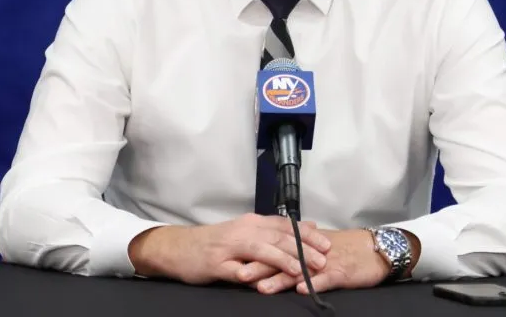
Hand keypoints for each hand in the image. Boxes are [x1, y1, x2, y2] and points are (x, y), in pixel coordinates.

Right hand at [127, 213, 330, 285]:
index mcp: (252, 222)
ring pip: (262, 250)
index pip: (285, 225)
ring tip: (302, 269)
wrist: (179, 247)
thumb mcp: (245, 232)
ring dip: (284, 260)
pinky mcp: (217, 264)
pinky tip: (267, 283)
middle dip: (303, 248)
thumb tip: (304, 229)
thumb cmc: (215, 242)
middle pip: (278, 237)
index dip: (307, 234)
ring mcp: (230, 247)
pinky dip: (255, 276)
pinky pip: (239, 270)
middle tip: (323, 259)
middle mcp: (243, 230)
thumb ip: (271, 232)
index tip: (326, 243)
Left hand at [250, 228, 390, 294]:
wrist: (376, 248)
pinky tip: (300, 290)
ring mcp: (326, 262)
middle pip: (282, 258)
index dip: (256, 254)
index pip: (275, 247)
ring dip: (280, 279)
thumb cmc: (346, 248)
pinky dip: (313, 283)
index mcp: (304, 243)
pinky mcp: (341, 272)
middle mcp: (311, 251)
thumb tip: (272, 253)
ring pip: (299, 270)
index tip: (235, 261)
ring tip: (262, 288)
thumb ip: (297, 248)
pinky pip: (325, 279)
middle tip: (239, 274)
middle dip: (260, 267)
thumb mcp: (318, 245)